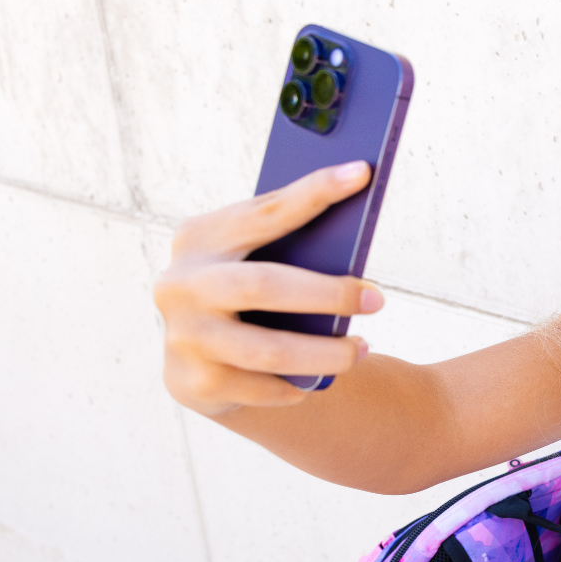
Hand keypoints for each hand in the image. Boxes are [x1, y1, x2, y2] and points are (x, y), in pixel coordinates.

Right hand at [153, 161, 381, 415]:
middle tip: (378, 300)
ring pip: (270, 349)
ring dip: (327, 352)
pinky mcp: (196, 383)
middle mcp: (182, 284)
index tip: (362, 173)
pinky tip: (315, 381)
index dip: (315, 192)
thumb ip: (289, 241)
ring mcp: (185, 337)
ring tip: (362, 348)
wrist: (197, 359)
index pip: (265, 212)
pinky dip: (298, 384)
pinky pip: (264, 388)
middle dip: (329, 294)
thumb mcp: (255, 258)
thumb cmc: (246, 293)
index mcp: (199, 239)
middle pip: (265, 285)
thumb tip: (354, 206)